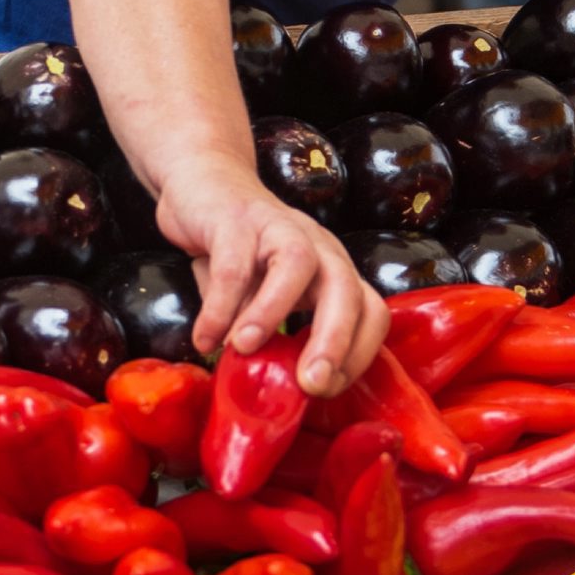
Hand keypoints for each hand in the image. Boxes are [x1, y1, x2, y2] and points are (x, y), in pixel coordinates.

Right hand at [152, 169, 381, 396]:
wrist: (203, 183)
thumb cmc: (239, 253)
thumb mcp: (261, 298)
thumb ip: (271, 336)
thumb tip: (269, 391)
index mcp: (333, 271)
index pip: (371, 312)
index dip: (358, 354)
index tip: (325, 389)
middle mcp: (318, 247)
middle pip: (346, 290)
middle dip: (335, 342)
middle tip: (311, 385)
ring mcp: (280, 227)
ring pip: (296, 264)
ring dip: (273, 312)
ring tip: (246, 350)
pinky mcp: (236, 219)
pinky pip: (233, 262)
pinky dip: (219, 304)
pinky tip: (205, 338)